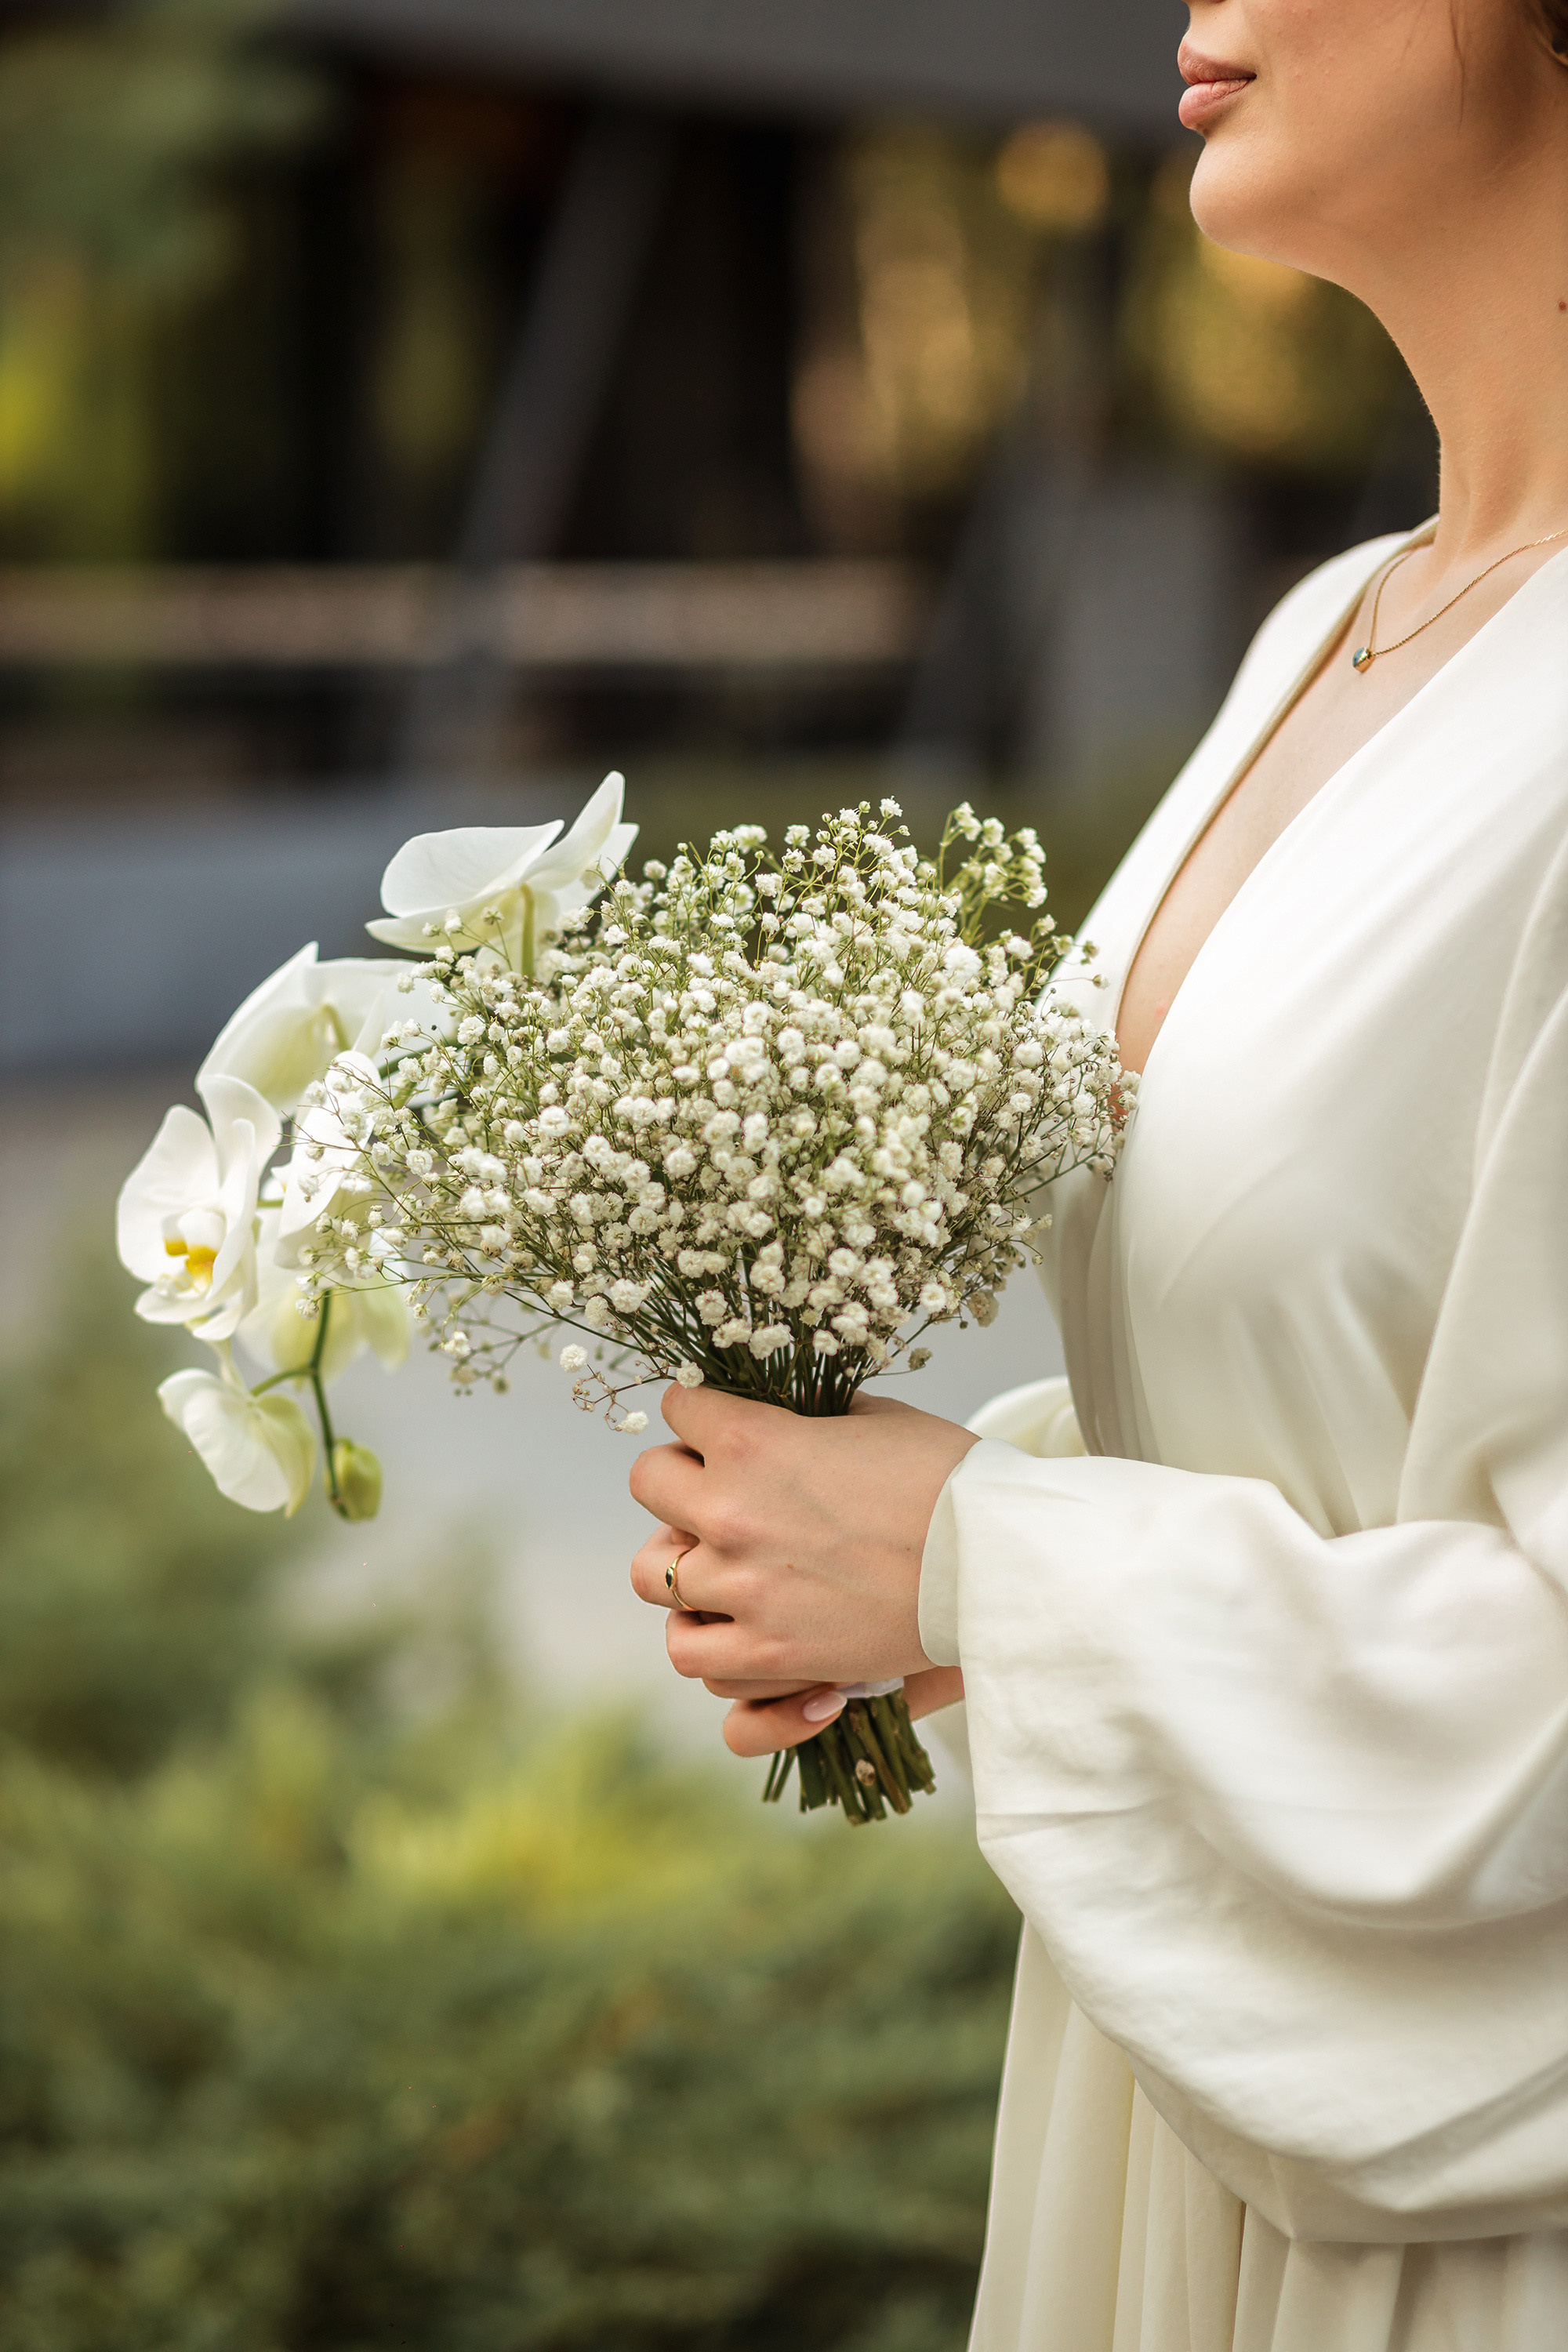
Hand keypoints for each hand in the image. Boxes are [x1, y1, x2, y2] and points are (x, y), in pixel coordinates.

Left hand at [628, 1384, 976, 1748]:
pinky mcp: (769, 1652)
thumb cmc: (949, 1480)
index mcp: (754, 1439)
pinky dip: (705, 1640)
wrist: (998, 1563)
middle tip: (716, 1489)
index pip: (678, 1407)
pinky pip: (690, 1654)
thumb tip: (790, 1415)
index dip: (701, 1412)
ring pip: (651, 1576)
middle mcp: (731, 1511)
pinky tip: (736, 1625)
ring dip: (681, 1562)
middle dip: (679, 1479)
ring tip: (717, 1564)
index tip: (721, 1424)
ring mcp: (742, 1588)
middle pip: (648, 1484)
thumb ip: (813, 1416)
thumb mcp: (878, 1418)